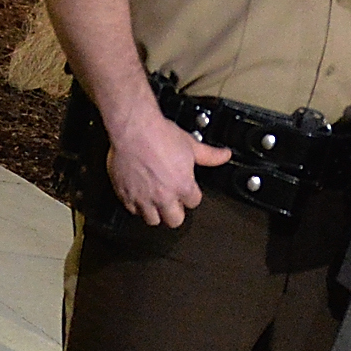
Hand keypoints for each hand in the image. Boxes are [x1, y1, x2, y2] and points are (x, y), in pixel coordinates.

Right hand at [104, 104, 227, 227]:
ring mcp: (143, 198)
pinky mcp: (126, 195)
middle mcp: (164, 196)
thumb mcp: (191, 144)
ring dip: (156, 211)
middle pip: (175, 220)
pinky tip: (139, 194)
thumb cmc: (159, 135)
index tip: (186, 189)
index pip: (193, 202)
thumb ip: (210, 155)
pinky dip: (136, 205)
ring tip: (156, 199)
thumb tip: (224, 155)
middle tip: (172, 200)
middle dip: (176, 211)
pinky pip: (133, 210)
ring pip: (153, 220)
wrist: (134, 129)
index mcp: (182, 186)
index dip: (191, 194)